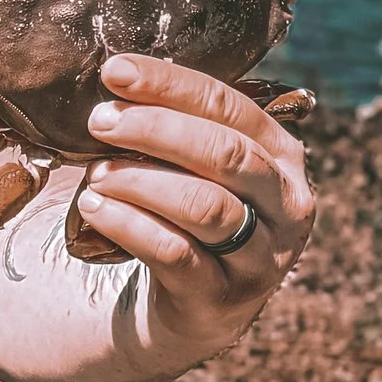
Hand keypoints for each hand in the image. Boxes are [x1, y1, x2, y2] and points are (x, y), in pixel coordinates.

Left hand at [78, 56, 316, 354]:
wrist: (195, 310)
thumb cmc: (190, 220)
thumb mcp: (199, 171)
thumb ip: (179, 130)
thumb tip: (117, 82)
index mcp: (282, 156)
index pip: (229, 106)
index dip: (171, 85)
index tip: (115, 71)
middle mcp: (286, 205)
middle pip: (223, 152)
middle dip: (155, 129)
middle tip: (100, 122)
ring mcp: (262, 257)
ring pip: (203, 205)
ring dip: (139, 181)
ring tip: (95, 174)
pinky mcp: (222, 299)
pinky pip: (175, 254)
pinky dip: (130, 225)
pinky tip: (96, 208)